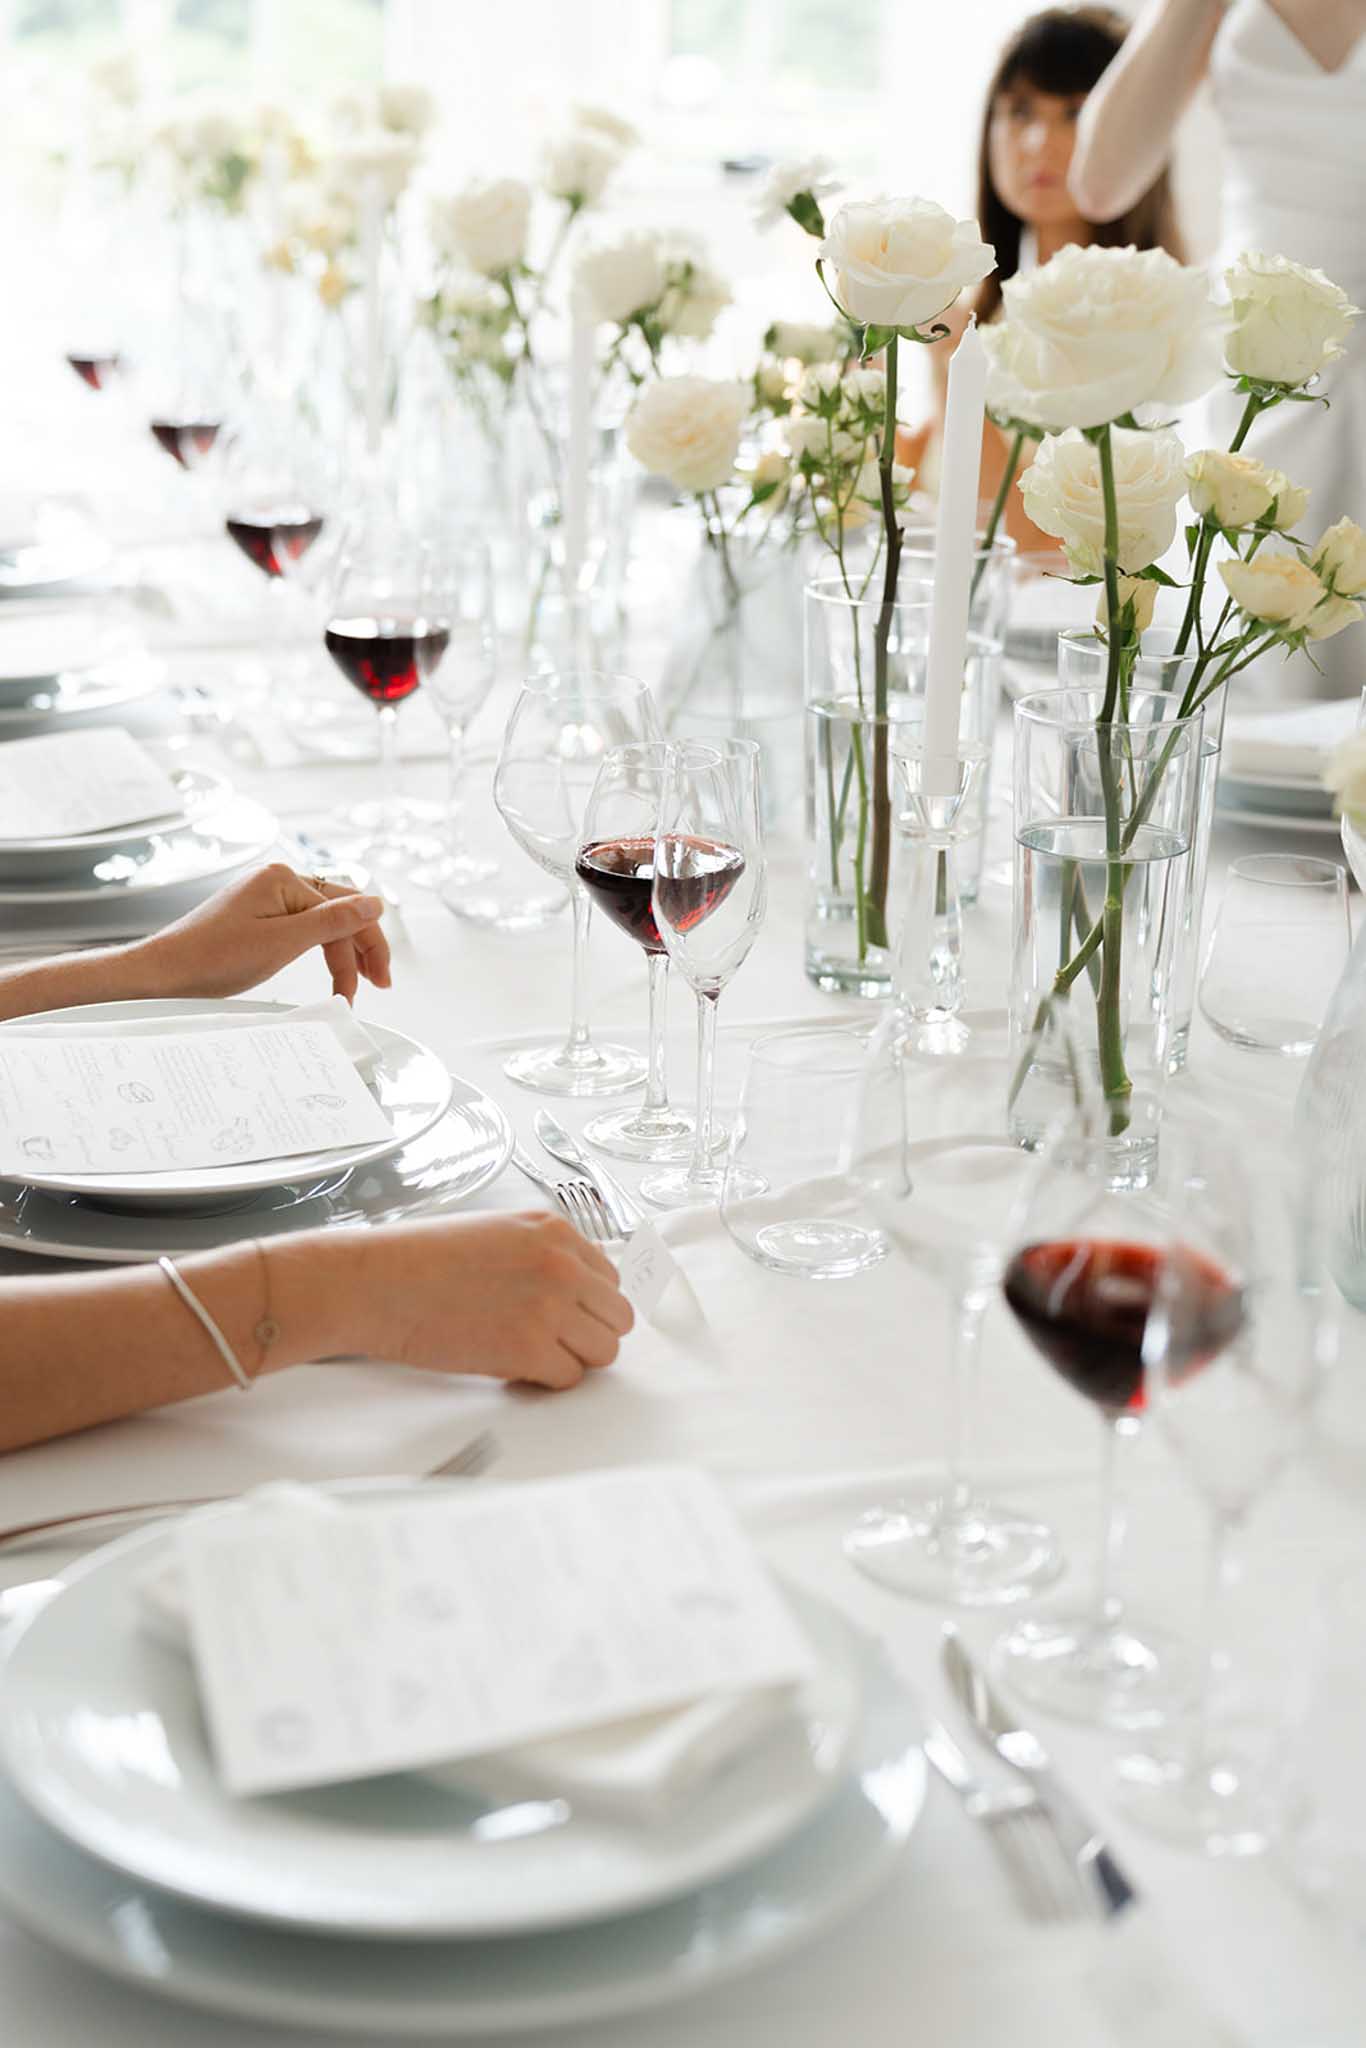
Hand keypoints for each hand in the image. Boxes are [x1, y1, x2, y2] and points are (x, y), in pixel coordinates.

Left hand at [135, 863, 391, 1002]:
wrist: (162, 975)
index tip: (379, 981)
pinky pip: (303, 928)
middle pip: (338, 912)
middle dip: (359, 950)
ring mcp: (267, 898)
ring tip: (351, 986)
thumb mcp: (282, 942)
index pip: (344, 911)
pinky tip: (328, 968)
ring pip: (323, 923)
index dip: (366, 948)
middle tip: (376, 984)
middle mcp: (277, 881)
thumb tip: (375, 903)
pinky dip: (319, 950)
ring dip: (341, 954)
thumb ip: (333, 922)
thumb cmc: (210, 959)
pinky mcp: (258, 917)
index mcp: (283, 877)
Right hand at [344, 1213, 633, 1389]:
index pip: (609, 1278)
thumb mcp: (495, 1233)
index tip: (565, 1317)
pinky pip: (569, 1379)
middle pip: (617, 1317)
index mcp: (554, 1232)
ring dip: (572, 1360)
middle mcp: (561, 1265)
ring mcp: (549, 1307)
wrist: (378, 1283)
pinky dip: (545, 1381)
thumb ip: (541, 1255)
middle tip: (553, 1343)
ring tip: (532, 1356)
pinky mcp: (529, 1348)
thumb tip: (570, 1291)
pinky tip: (513, 1368)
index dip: (587, 1304)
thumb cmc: (419, 1260)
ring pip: (603, 1351)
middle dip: (589, 1334)